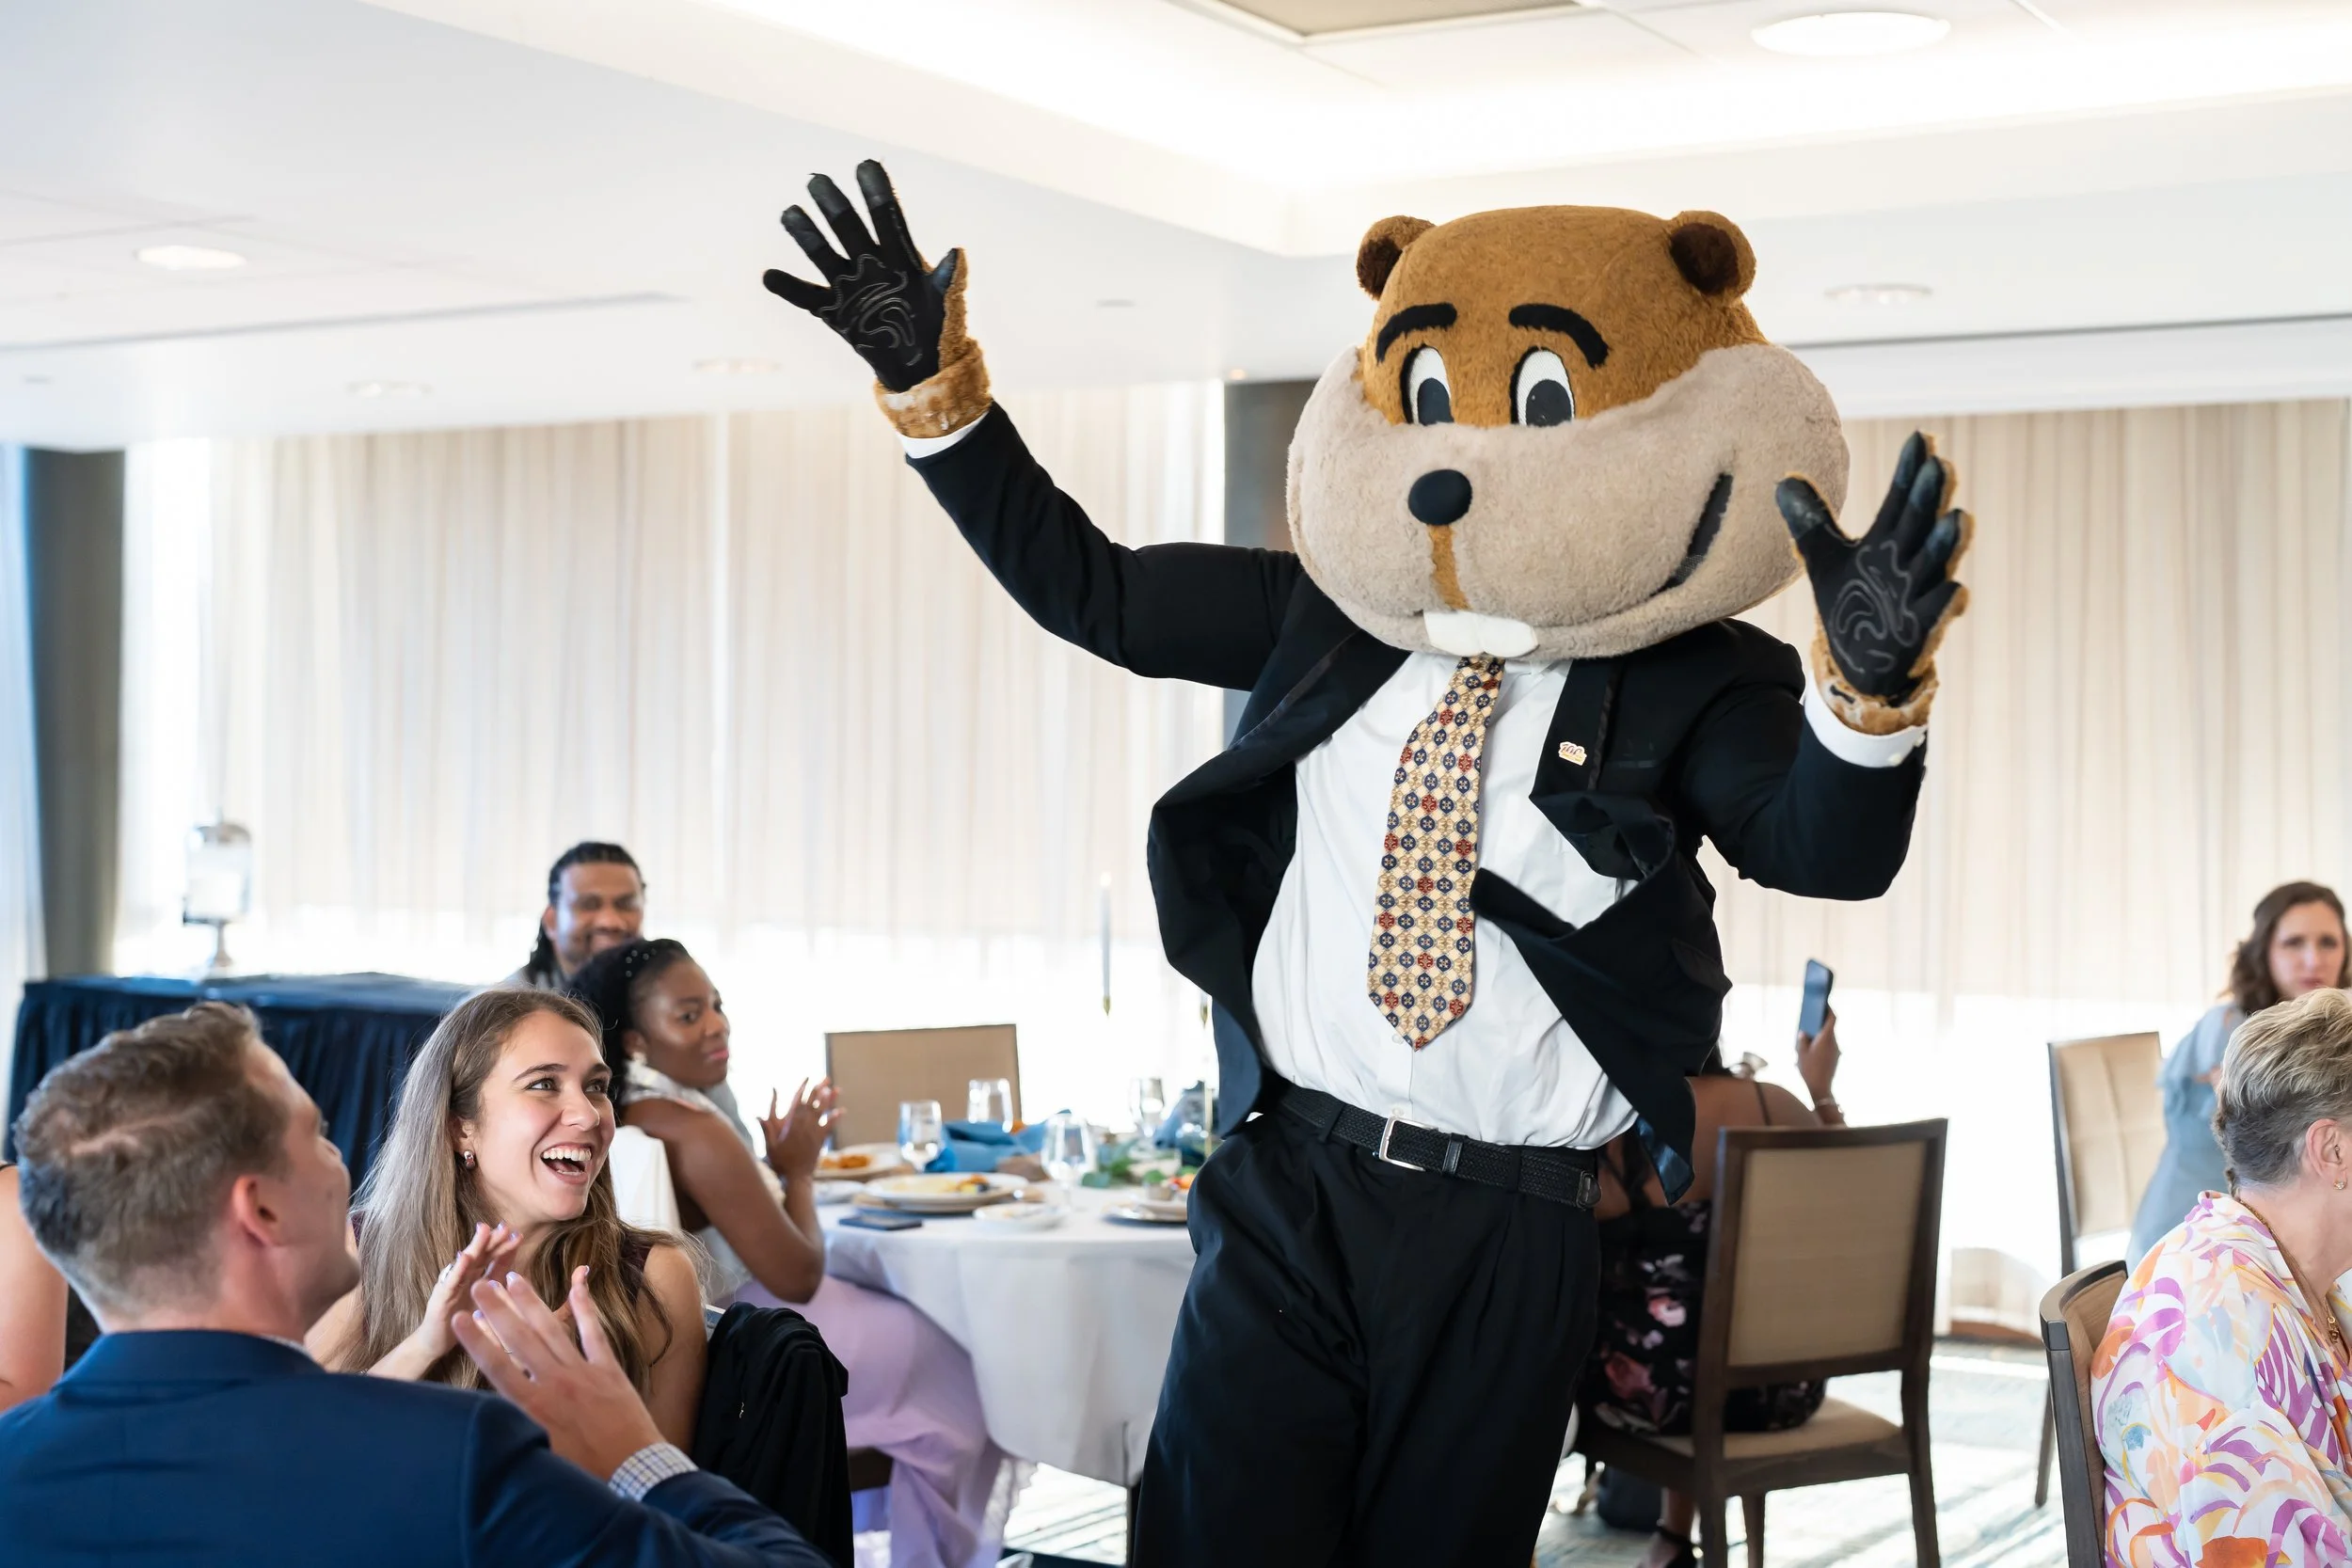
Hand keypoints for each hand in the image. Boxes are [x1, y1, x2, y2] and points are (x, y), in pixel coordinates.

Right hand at [403, 1222, 519, 1365]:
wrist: (434, 1342)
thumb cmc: (462, 1319)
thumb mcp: (484, 1299)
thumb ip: (497, 1282)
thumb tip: (520, 1269)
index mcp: (477, 1276)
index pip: (492, 1258)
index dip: (504, 1246)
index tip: (517, 1233)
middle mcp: (464, 1276)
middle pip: (481, 1255)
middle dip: (493, 1240)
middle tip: (505, 1226)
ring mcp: (451, 1285)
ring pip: (465, 1263)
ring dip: (476, 1246)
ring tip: (485, 1230)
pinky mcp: (440, 1298)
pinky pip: (450, 1282)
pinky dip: (458, 1269)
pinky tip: (465, 1258)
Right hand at [453, 1267, 664, 1482]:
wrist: (633, 1470)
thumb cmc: (583, 1472)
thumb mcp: (539, 1457)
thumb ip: (516, 1429)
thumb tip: (490, 1414)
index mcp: (534, 1408)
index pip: (497, 1367)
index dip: (476, 1340)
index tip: (459, 1317)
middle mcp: (555, 1383)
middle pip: (520, 1339)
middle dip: (497, 1309)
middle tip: (480, 1284)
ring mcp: (583, 1372)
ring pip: (551, 1330)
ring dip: (530, 1303)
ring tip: (513, 1279)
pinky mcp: (608, 1370)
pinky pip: (594, 1333)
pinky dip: (585, 1309)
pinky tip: (577, 1287)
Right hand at [761, 1078, 837, 1182]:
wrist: (796, 1177)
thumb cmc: (780, 1162)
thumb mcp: (770, 1146)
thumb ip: (766, 1129)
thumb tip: (758, 1116)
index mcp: (792, 1125)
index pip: (798, 1103)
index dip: (803, 1090)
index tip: (807, 1079)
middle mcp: (805, 1126)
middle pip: (812, 1104)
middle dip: (818, 1090)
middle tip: (825, 1078)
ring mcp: (814, 1133)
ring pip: (823, 1113)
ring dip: (828, 1100)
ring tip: (834, 1089)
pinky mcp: (821, 1141)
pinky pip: (829, 1126)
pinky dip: (835, 1118)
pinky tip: (842, 1111)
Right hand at [764, 161, 960, 392]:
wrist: (919, 362)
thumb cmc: (936, 324)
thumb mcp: (945, 300)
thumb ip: (947, 277)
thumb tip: (956, 251)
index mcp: (899, 255)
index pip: (886, 216)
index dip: (877, 192)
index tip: (866, 165)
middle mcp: (870, 262)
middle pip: (848, 227)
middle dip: (833, 204)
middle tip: (817, 181)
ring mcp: (849, 285)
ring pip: (824, 254)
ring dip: (807, 235)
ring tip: (790, 213)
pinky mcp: (834, 311)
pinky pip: (807, 297)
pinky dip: (788, 288)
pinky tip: (769, 276)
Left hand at [1779, 432, 1971, 703]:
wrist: (1861, 661)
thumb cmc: (1853, 604)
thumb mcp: (1826, 560)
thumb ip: (1812, 523)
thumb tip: (1783, 479)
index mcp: (1887, 541)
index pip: (1901, 498)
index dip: (1911, 470)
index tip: (1922, 437)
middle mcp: (1908, 561)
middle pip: (1921, 524)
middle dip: (1932, 498)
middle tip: (1942, 465)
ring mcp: (1917, 595)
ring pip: (1936, 565)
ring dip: (1947, 544)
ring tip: (1960, 517)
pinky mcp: (1918, 630)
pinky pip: (1936, 616)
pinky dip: (1945, 605)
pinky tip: (1955, 590)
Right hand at [1797, 1008, 1840, 1105]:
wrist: (1820, 1088)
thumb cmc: (1809, 1069)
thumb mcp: (1801, 1052)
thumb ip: (1802, 1039)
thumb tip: (1804, 1033)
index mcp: (1826, 1038)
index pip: (1832, 1019)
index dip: (1829, 1009)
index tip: (1824, 1003)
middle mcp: (1834, 1043)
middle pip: (1830, 1028)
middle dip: (1821, 1022)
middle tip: (1811, 1018)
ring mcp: (1836, 1051)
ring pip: (1829, 1038)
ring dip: (1821, 1034)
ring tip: (1808, 1034)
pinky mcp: (1835, 1058)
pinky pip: (1829, 1046)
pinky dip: (1822, 1043)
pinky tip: (1812, 1048)